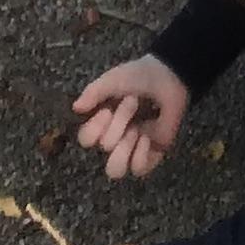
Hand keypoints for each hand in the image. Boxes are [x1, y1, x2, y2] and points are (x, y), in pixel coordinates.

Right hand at [74, 56, 186, 181]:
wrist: (169, 75)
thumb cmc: (139, 76)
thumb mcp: (113, 79)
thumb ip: (93, 92)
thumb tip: (75, 108)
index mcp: (102, 122)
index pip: (86, 140)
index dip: (93, 129)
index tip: (106, 110)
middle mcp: (114, 138)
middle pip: (104, 150)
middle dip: (117, 127)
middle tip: (132, 103)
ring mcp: (132, 149)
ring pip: (116, 169)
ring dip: (125, 148)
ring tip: (136, 130)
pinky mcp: (151, 155)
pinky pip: (138, 169)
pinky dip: (140, 154)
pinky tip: (147, 137)